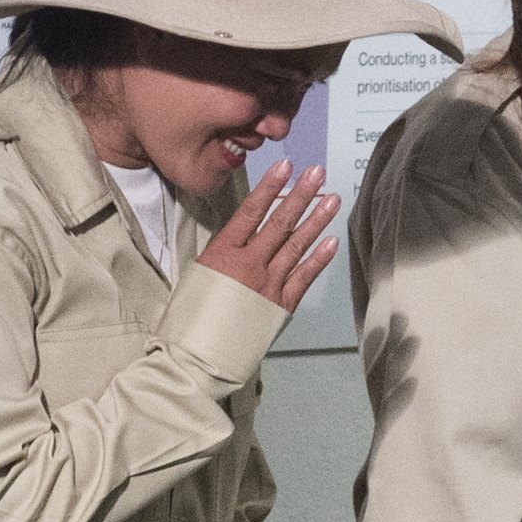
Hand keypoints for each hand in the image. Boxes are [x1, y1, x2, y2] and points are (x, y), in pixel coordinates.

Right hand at [197, 161, 340, 312]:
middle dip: (300, 195)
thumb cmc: (189, 319)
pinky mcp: (281, 306)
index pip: (251, 211)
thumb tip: (240, 238)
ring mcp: (268, 285)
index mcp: (222, 253)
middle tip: (317, 173)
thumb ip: (222, 254)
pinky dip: (319, 259)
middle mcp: (248, 265)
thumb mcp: (197, 276)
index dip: (270, 187)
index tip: (285, 166)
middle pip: (279, 223)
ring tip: (332, 199)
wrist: (196, 355)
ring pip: (296, 245)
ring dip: (316, 220)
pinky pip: (304, 277)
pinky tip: (331, 241)